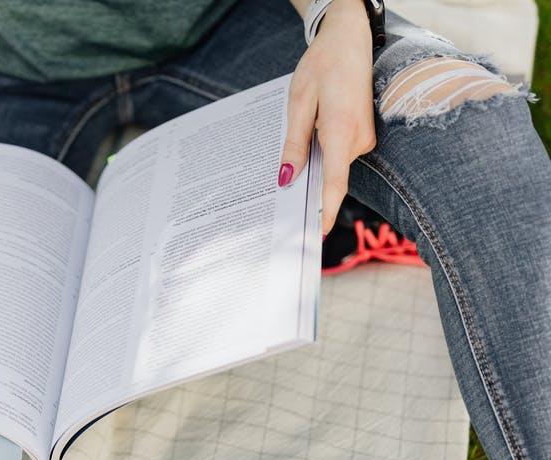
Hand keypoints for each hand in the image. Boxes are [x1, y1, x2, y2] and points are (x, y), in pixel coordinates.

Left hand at [279, 0, 376, 235]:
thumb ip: (294, 143)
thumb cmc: (321, 67)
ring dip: (313, 167)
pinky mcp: (361, 135)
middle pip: (330, 175)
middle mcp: (359, 138)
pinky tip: (305, 148)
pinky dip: (321, 156)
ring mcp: (364, 138)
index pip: (335, 180)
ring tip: (289, 165)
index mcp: (342, 129)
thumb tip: (287, 178)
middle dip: (308, 189)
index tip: (316, 233)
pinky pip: (338, 154)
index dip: (326, 209)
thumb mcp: (298, 103)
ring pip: (333, 165)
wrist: (349, 40)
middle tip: (280, 210)